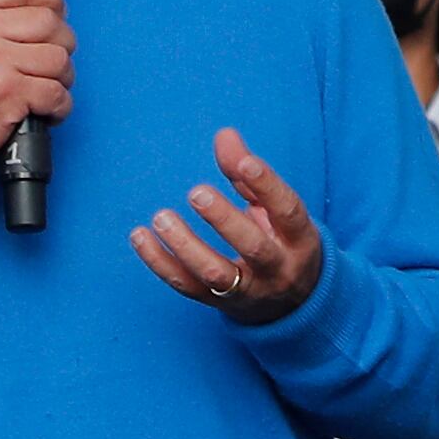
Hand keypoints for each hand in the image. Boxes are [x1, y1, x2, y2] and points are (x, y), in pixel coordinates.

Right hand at [0, 0, 73, 162]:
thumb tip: (44, 8)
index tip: (56, 12)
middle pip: (50, 21)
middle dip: (61, 44)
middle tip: (51, 61)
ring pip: (59, 58)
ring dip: (62, 77)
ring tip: (46, 87)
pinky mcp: (10, 93)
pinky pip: (57, 93)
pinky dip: (59, 106)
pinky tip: (46, 110)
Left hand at [129, 129, 324, 323]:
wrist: (293, 303)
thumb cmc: (281, 240)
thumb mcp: (275, 209)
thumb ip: (248, 174)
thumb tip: (224, 135)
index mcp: (298, 238)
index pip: (287, 211)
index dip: (267, 186)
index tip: (244, 163)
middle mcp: (278, 267)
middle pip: (253, 247)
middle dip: (224, 219)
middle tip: (196, 192)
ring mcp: (249, 290)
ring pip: (216, 273)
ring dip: (186, 246)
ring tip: (161, 217)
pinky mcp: (219, 303)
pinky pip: (187, 286)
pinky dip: (160, 263)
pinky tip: (140, 236)